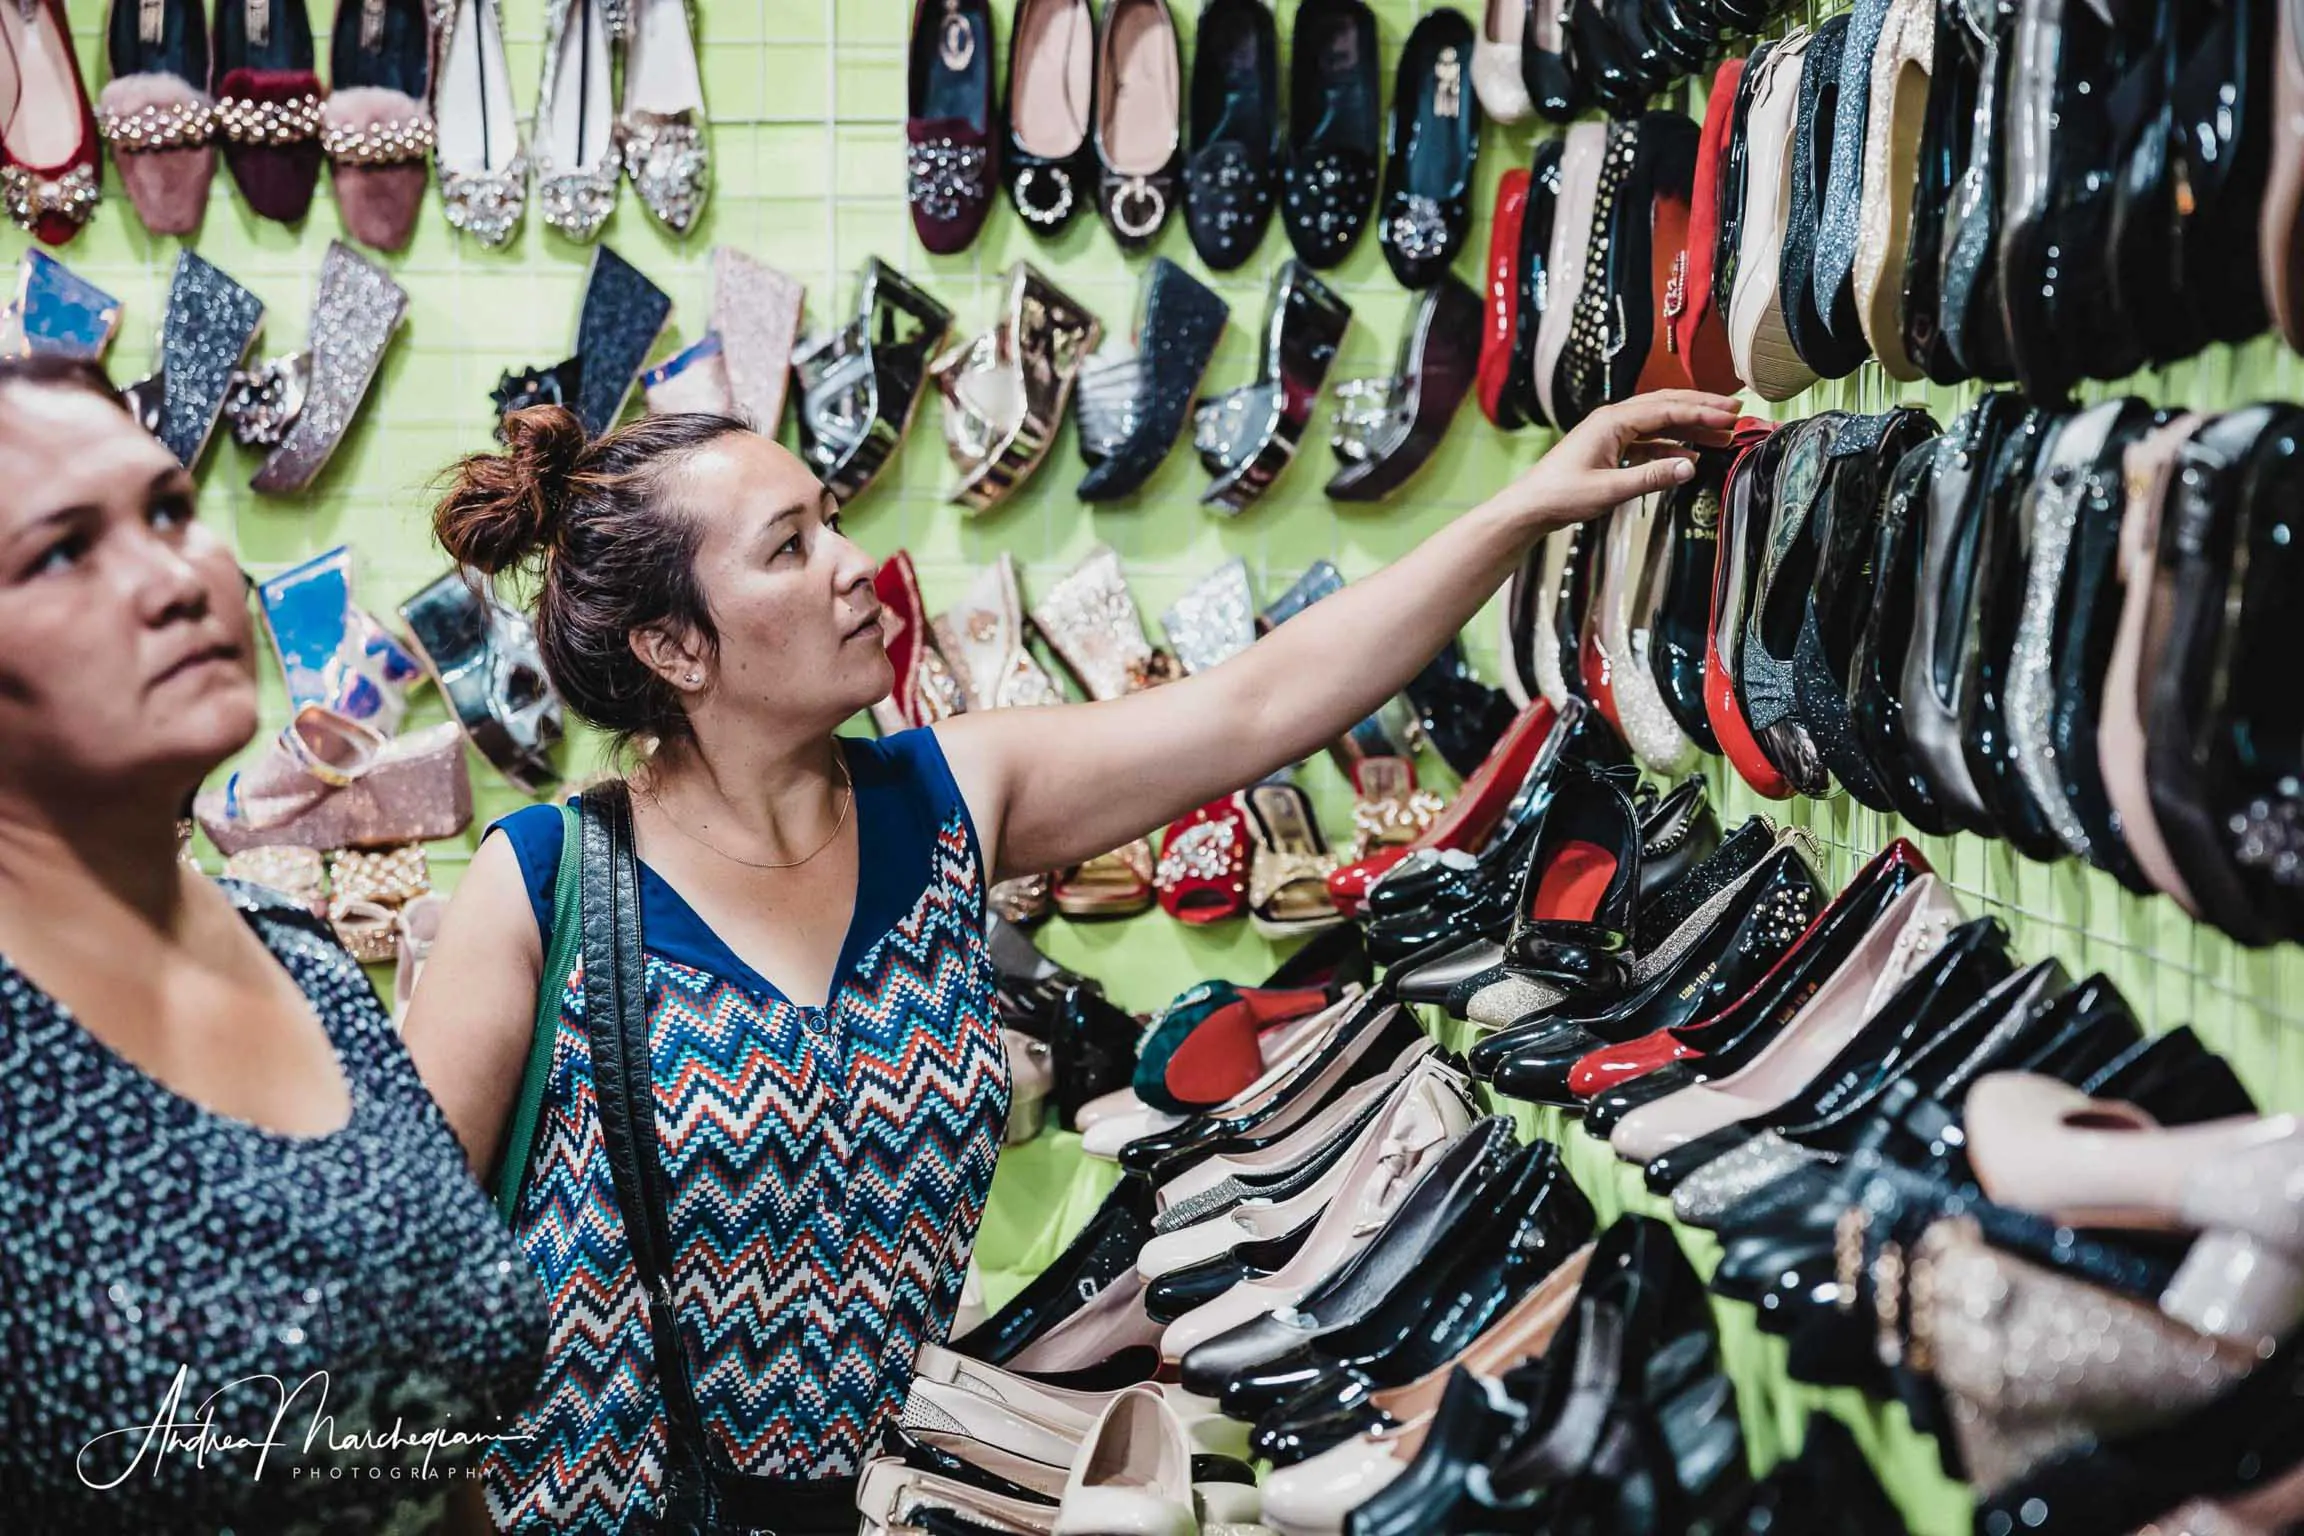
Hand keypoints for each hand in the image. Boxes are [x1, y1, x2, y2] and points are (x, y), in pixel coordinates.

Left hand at [1482, 391, 1742, 534]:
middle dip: (1702, 409)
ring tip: (1722, 435)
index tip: (1731, 416)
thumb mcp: (1609, 490)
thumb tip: (1689, 467)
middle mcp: (1613, 420)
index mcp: (1612, 421)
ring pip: (1660, 423)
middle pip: (1666, 406)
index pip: (1666, 409)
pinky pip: (1648, 441)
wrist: (1530, 506)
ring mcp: (1611, 433)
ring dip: (1690, 428)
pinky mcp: (1610, 449)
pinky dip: (1671, 446)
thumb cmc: (1561, 495)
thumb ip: (1651, 478)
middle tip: (1735, 412)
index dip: (1702, 413)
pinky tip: (1690, 457)